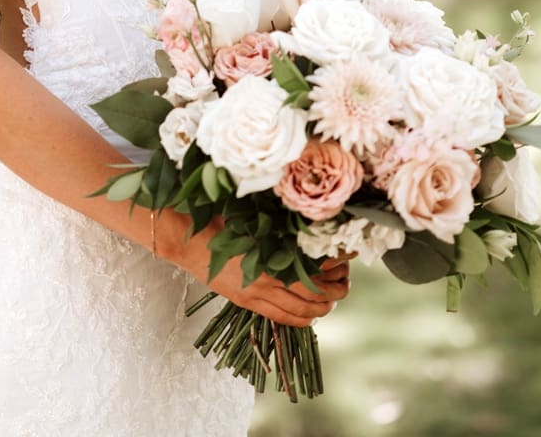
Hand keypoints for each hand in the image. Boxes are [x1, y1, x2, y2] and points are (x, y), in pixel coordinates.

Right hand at [182, 219, 352, 326]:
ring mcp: (257, 293)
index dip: (337, 265)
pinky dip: (299, 320)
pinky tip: (308, 316)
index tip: (350, 259)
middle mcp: (269, 277)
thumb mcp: (259, 220)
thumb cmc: (224, 222)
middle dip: (335, 292)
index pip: (317, 265)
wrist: (191, 242)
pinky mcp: (247, 302)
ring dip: (320, 309)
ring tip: (331, 303)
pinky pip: (280, 318)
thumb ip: (284, 228)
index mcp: (274, 252)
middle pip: (314, 293)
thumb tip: (314, 227)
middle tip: (345, 286)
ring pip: (299, 311)